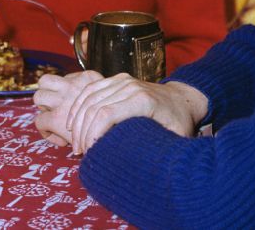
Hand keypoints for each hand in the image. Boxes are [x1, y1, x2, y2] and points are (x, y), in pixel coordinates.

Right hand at [40, 72, 208, 154]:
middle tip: (80, 154)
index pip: (107, 114)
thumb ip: (161, 151)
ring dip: (78, 121)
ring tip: (76, 143)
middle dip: (83, 132)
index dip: (93, 134)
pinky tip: (73, 122)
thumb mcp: (175, 139)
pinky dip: (79, 105)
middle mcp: (130, 86)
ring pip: (90, 97)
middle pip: (95, 107)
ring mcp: (122, 80)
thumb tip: (146, 174)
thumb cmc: (179, 122)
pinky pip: (91, 89)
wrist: (181, 98)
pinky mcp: (116, 79)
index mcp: (143, 100)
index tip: (89, 153)